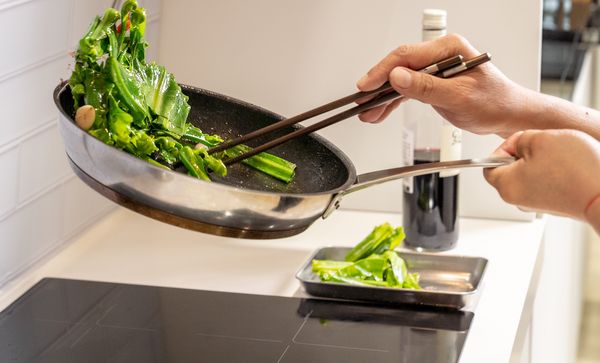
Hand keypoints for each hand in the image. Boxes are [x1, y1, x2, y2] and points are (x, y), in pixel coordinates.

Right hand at [356, 34, 533, 136]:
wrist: (510, 115)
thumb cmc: (494, 103)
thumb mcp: (458, 97)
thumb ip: (425, 87)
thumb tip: (397, 77)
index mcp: (448, 49)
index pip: (406, 56)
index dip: (382, 71)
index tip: (366, 86)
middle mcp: (440, 56)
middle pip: (399, 67)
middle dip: (378, 86)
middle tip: (361, 101)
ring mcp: (436, 69)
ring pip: (400, 80)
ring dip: (383, 98)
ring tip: (367, 113)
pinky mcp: (434, 83)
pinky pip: (408, 90)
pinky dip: (394, 102)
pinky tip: (381, 112)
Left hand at [483, 129, 599, 220]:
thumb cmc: (576, 171)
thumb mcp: (540, 139)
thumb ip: (521, 139)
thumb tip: (519, 144)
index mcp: (506, 185)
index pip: (488, 165)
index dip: (504, 147)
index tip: (520, 140)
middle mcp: (519, 199)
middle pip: (511, 169)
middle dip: (526, 152)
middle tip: (544, 145)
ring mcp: (538, 203)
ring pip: (532, 173)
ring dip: (544, 159)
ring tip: (561, 154)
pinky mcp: (556, 204)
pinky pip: (549, 181)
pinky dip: (557, 170)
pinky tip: (571, 165)